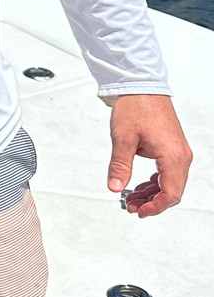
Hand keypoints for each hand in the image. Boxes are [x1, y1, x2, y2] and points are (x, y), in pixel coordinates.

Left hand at [107, 94, 191, 216]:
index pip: (170, 193)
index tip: (139, 211)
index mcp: (173, 156)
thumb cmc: (135, 106)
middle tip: (131, 206)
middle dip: (152, 202)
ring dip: (151, 193)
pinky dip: (153, 182)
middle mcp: (180, 156)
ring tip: (131, 198)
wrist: (140, 86)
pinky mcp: (171, 147)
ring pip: (169, 183)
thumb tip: (115, 187)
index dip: (155, 207)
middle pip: (172, 191)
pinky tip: (138, 185)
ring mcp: (177, 151)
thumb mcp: (123, 138)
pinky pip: (166, 172)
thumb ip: (120, 165)